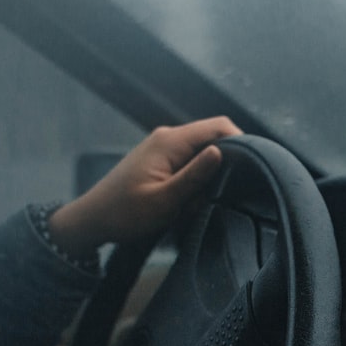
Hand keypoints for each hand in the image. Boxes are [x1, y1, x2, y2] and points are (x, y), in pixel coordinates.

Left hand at [48, 116, 241, 256]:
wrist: (93, 219)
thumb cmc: (125, 213)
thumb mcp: (164, 200)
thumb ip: (195, 175)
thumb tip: (221, 152)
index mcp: (170, 141)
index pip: (219, 126)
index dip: (242, 142)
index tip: (252, 167)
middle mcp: (168, 137)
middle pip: (213, 137)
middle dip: (224, 163)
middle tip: (223, 192)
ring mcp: (163, 147)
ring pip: (202, 152)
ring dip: (208, 176)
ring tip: (199, 201)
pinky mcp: (161, 159)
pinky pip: (189, 162)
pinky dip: (195, 180)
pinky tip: (188, 201)